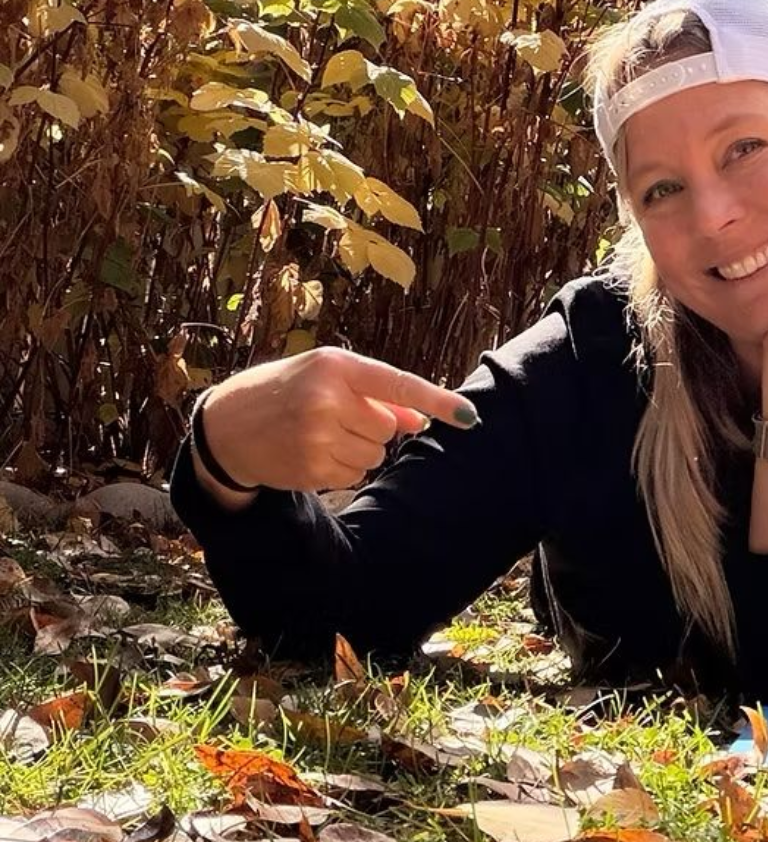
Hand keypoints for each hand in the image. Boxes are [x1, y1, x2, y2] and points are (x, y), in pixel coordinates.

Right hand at [198, 348, 475, 493]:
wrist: (226, 425)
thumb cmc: (287, 391)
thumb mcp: (327, 377)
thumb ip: (376, 394)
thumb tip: (420, 420)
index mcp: (334, 366)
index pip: (398, 384)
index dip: (437, 401)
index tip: (467, 416)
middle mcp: (325, 399)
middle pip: (388, 427)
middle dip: (374, 427)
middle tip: (337, 418)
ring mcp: (316, 437)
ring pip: (375, 454)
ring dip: (360, 449)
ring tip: (322, 435)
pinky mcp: (310, 469)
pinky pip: (355, 475)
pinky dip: (343, 468)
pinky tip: (314, 453)